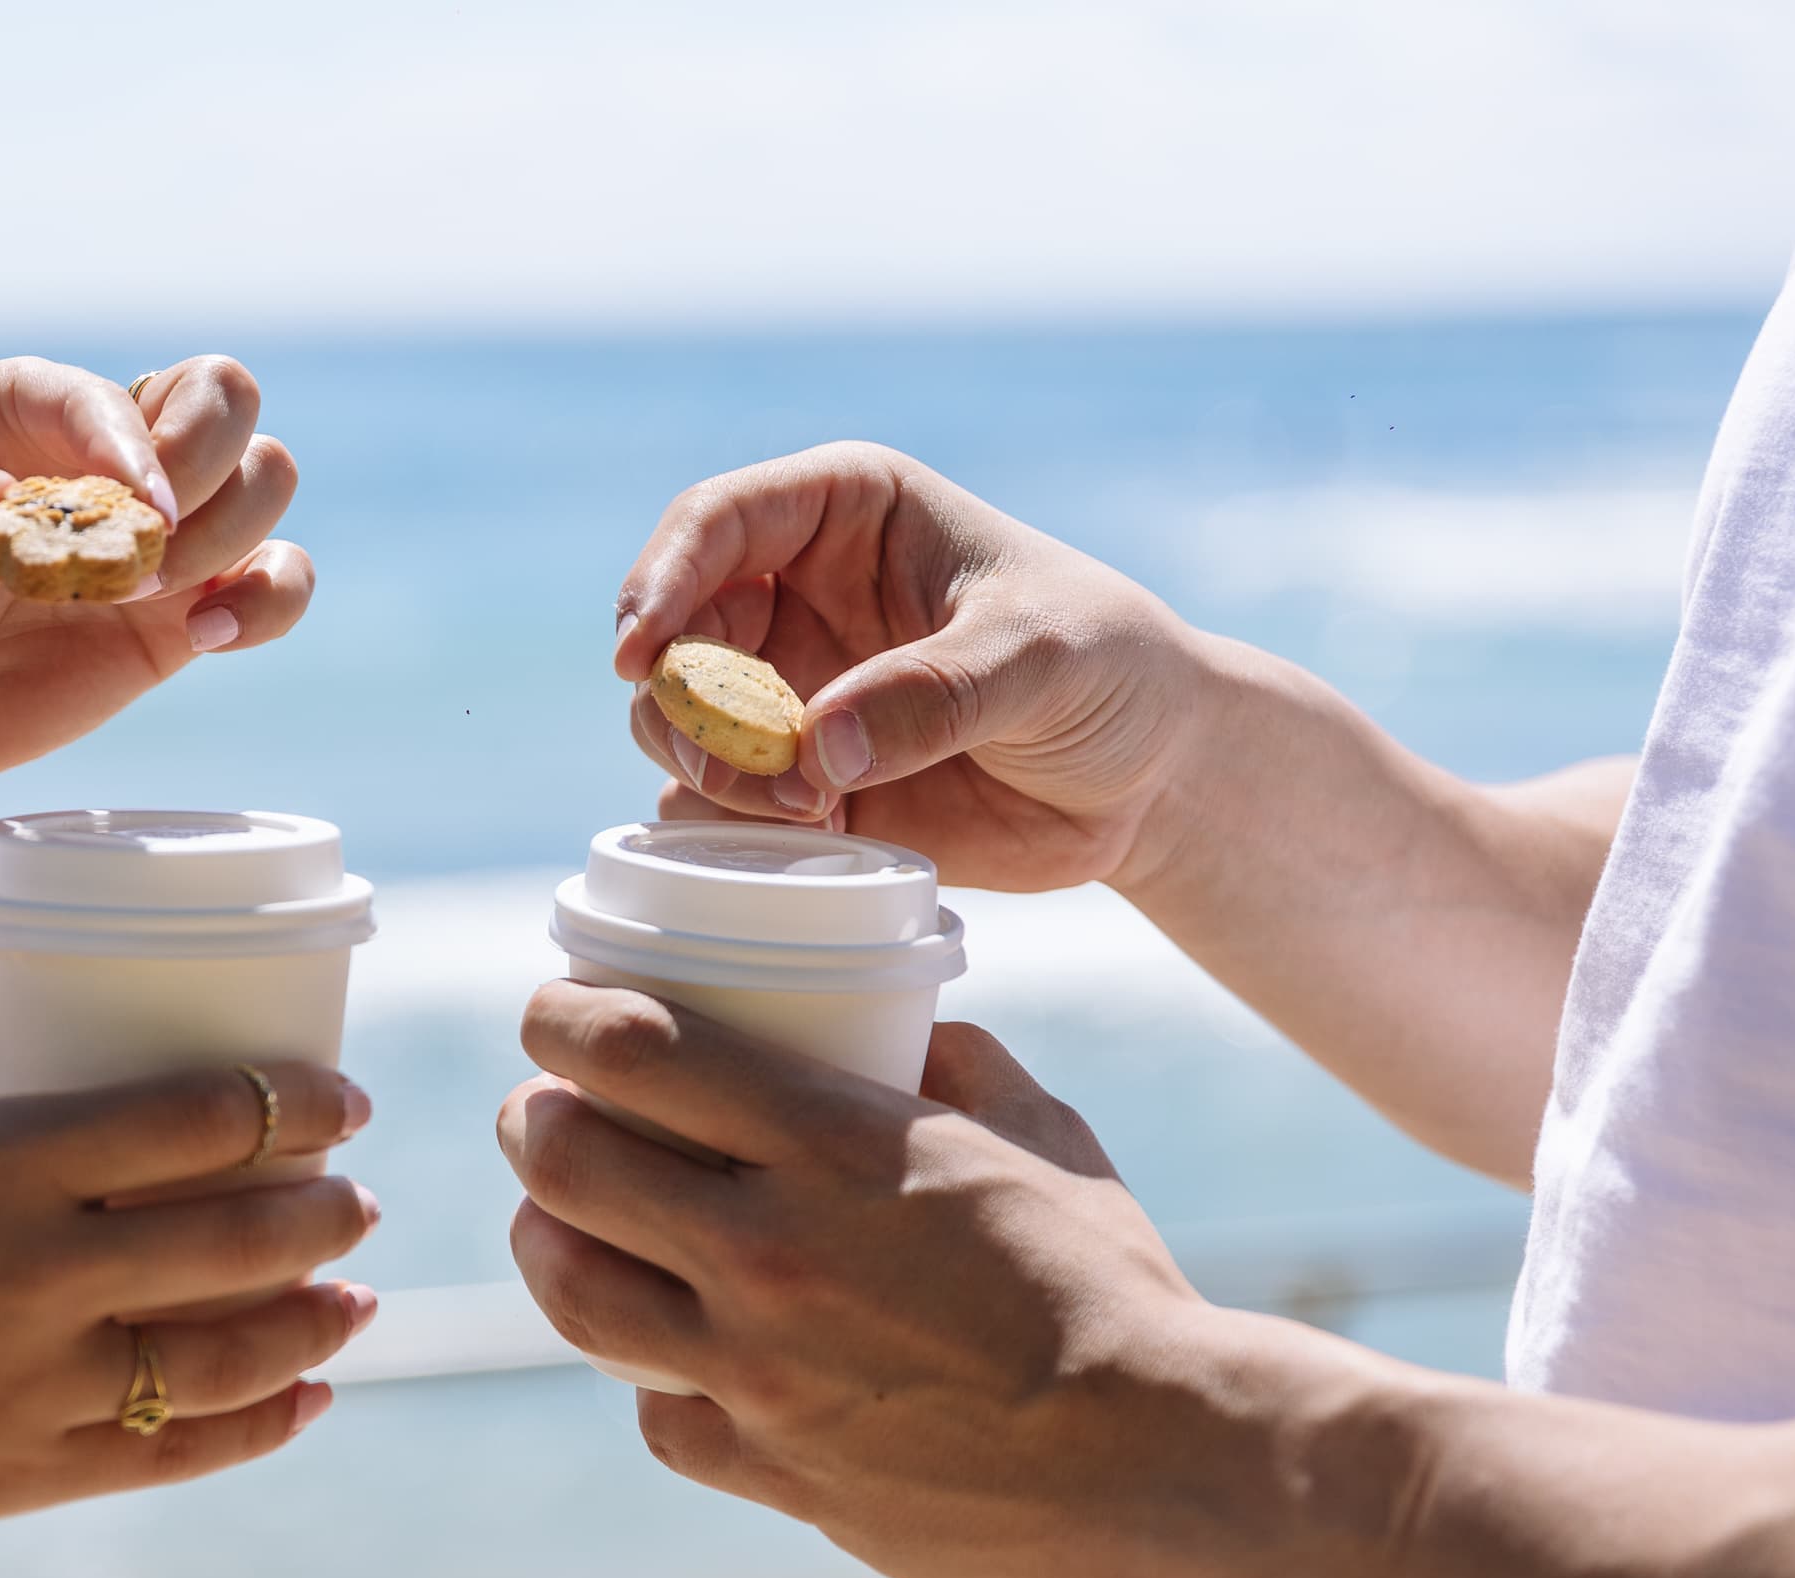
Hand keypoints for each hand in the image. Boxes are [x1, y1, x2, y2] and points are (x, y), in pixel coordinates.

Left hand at [0, 355, 313, 798]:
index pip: (110, 396)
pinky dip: (270, 602)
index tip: (141, 515)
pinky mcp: (186, 608)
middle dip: (207, 464)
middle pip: (223, 397)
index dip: (135, 448)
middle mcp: (104, 449)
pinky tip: (211, 637)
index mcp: (23, 406)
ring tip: (152, 596)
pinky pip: (276, 581)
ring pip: (266, 478)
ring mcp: (156, 530)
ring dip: (233, 533)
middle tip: (149, 542)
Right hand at [0, 1062, 379, 1541]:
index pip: (204, 1114)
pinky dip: (258, 1424)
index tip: (342, 1101)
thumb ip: (3, 1169)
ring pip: (231, 1348)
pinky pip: (174, 1450)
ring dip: (314, 1320)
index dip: (298, 1103)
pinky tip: (306, 1399)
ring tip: (357, 1299)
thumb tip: (114, 1172)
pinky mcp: (18, 1472)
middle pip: (244, 1232)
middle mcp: (38, 1264)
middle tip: (358, 1203)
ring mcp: (34, 1379)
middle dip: (326, 1215)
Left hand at [497, 981, 1208, 1577]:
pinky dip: (647, 1374)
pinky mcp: (770, 1468)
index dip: (561, 1019)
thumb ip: (954, 1064)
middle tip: (541, 1114)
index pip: (630, 1051)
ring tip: (560, 1221)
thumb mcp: (1039, 1130)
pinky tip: (669, 1349)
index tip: (553, 1015)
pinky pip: (654, 1414)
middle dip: (531, 1122)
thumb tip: (900, 1026)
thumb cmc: (1112, 1283)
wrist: (1165, 1465)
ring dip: (545, 1240)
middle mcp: (770, 1252)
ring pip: (571, 1291)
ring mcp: (757, 1371)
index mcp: (833, 1145)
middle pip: (562, 1164)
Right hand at [612, 441, 1213, 891]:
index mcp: (843, 516)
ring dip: (712, 774)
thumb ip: (936, 693)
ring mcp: (790, 695)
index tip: (641, 653)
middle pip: (676, 637)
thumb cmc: (1112, 669)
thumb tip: (819, 750)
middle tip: (751, 770)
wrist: (1153, 776)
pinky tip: (810, 843)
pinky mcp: (802, 785)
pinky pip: (718, 807)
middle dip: (686, 706)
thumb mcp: (1042, 659)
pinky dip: (734, 831)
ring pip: (680, 727)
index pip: (714, 523)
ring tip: (807, 813)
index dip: (661, 579)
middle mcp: (795, 599)